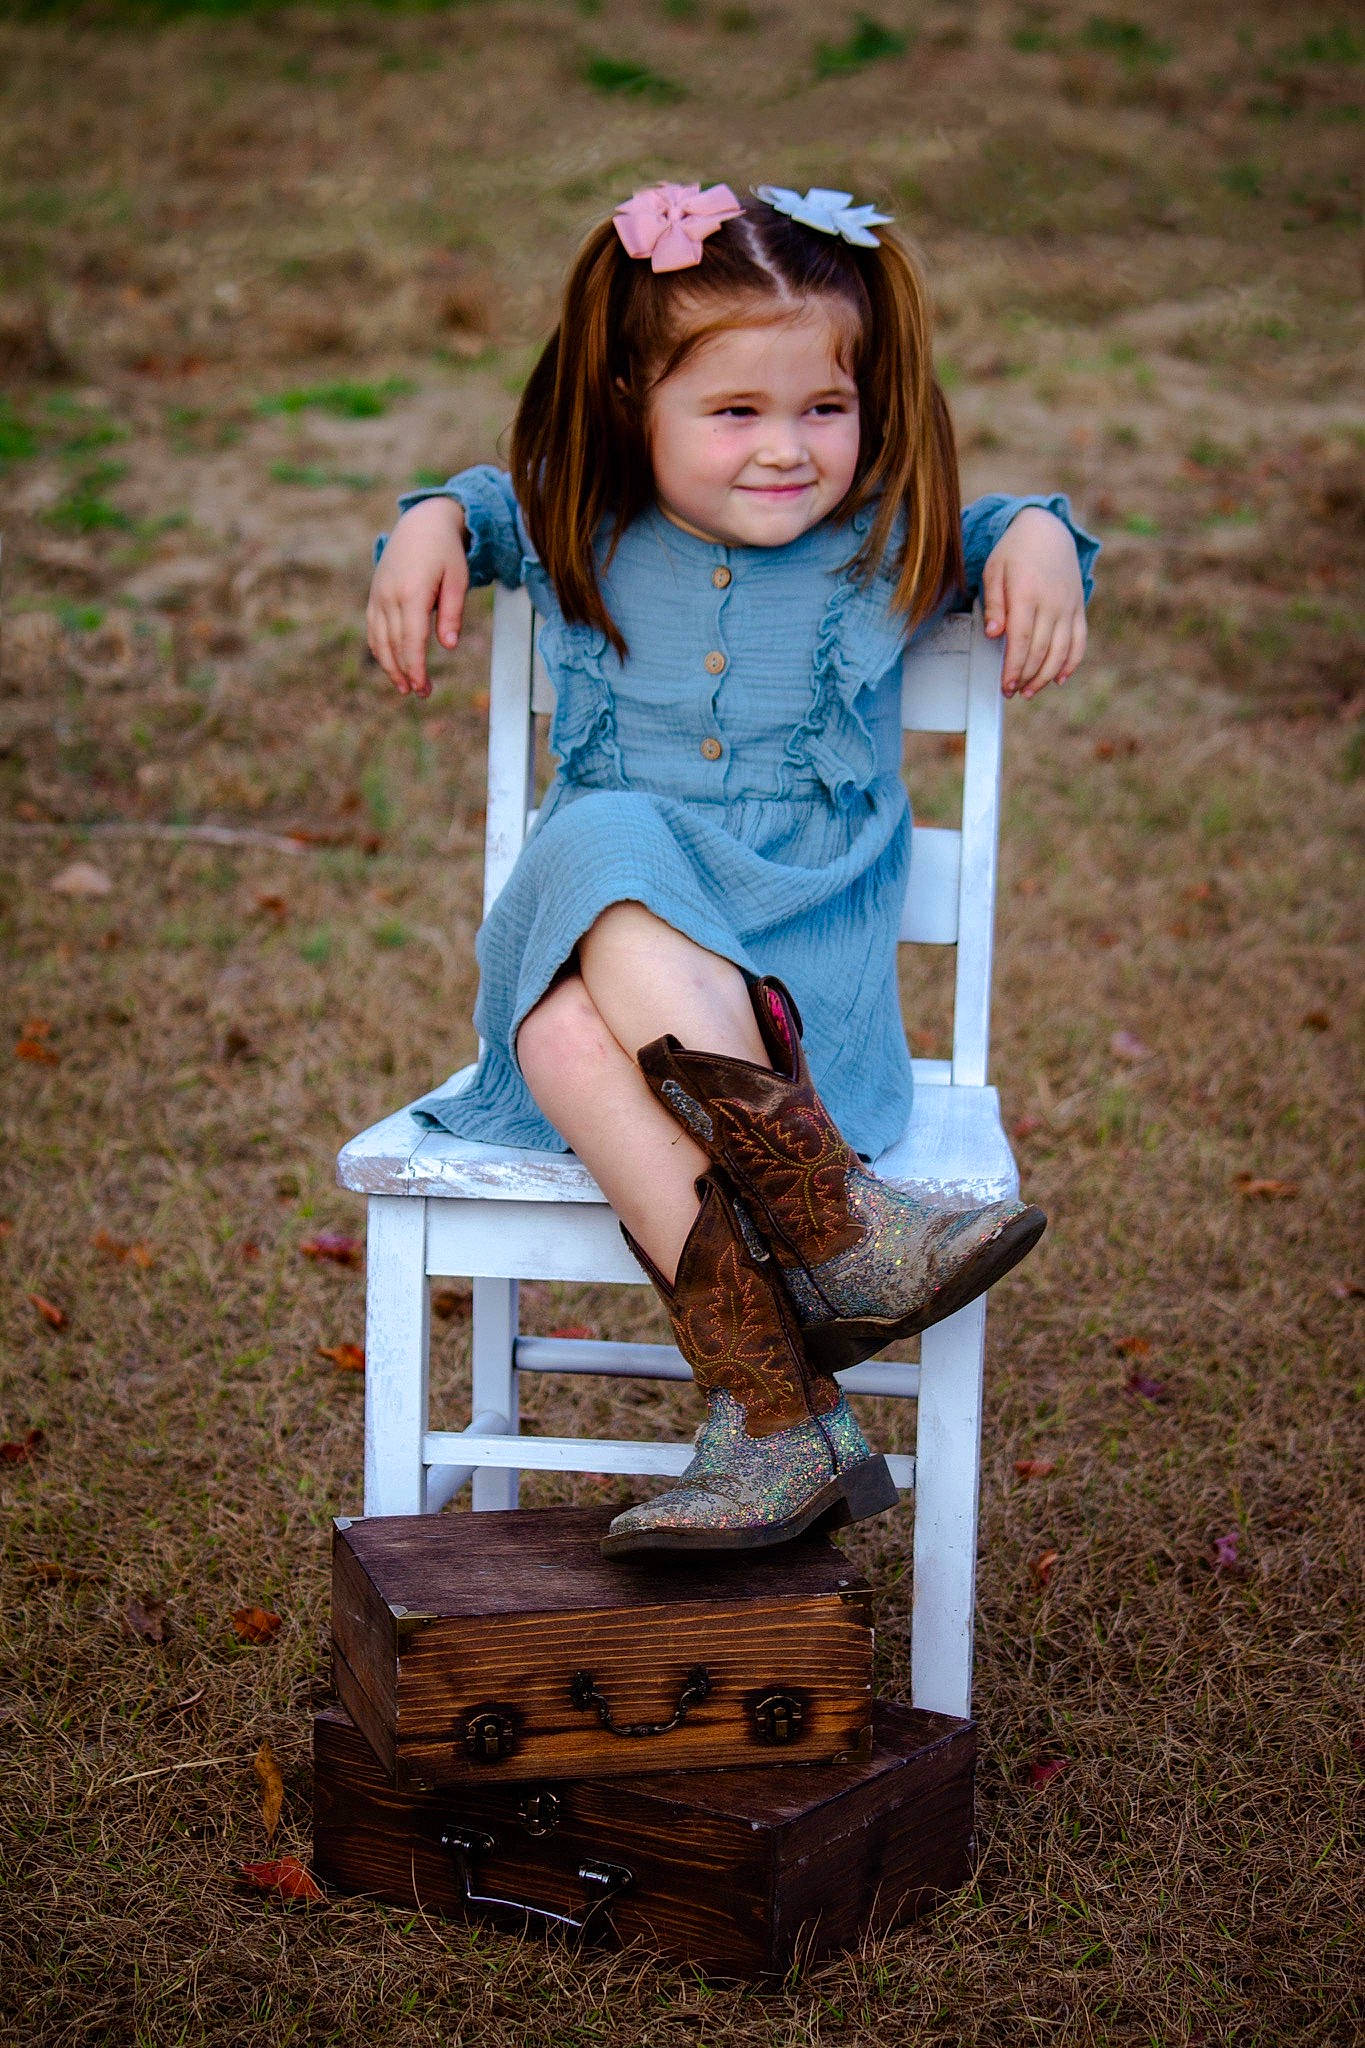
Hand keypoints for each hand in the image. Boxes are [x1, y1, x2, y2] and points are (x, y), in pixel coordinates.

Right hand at [366, 496, 469, 697]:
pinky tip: (392, 665)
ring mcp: (378, 595)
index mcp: (412, 592)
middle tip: (420, 694)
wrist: (420, 523)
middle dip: (406, 673)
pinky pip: (373, 629)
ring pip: (379, 640)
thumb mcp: (458, 578)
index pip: (412, 640)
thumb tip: (448, 647)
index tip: (424, 689)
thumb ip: (453, 613)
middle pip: (394, 644)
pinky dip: (380, 649)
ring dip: (390, 666)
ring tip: (404, 687)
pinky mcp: (374, 595)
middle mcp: (390, 595)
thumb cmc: (446, 552)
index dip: (416, 668)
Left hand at [980, 507, 1086, 698]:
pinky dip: (1071, 663)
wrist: (1048, 531)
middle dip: (1025, 676)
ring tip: (1029, 691)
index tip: (1005, 686)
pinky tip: (1058, 679)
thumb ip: (994, 603)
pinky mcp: (1078, 608)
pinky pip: (1079, 641)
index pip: (1022, 639)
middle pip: (1041, 650)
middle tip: (1011, 692)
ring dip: (1045, 676)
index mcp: (1027, 593)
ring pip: (1061, 651)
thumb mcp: (994, 571)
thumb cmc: (1014, 553)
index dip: (1014, 666)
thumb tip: (993, 634)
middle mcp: (1052, 602)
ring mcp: (1069, 606)